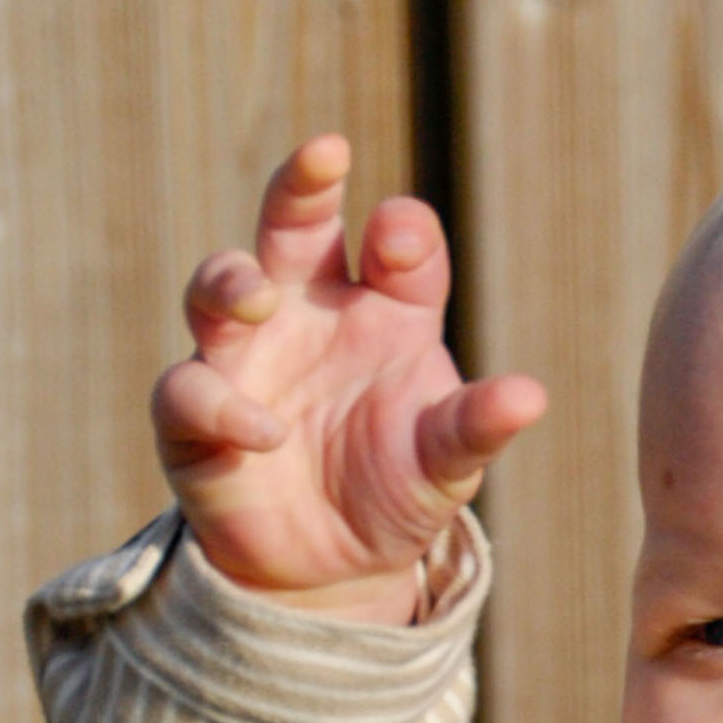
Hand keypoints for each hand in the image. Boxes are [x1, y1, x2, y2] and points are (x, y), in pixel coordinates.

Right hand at [152, 136, 546, 624]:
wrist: (333, 568)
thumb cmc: (393, 489)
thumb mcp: (446, 465)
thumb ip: (476, 427)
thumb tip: (531, 398)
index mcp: (382, 311)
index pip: (396, 247)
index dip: (402, 232)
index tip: (401, 241)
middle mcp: (308, 313)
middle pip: (295, 223)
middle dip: (303, 185)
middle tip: (326, 154)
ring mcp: (246, 357)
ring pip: (219, 287)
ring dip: (231, 281)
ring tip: (259, 298)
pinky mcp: (196, 418)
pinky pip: (191, 392)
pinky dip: (220, 405)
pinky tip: (263, 434)